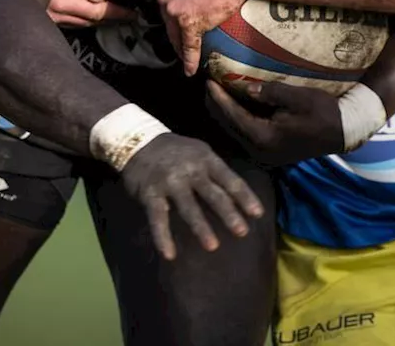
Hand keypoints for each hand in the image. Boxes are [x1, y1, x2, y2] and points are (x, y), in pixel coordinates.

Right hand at [48, 0, 135, 27]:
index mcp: (63, 2)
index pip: (99, 12)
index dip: (118, 13)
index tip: (132, 14)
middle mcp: (57, 16)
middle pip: (92, 22)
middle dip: (112, 19)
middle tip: (129, 16)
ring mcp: (50, 20)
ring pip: (81, 24)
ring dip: (99, 21)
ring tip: (114, 16)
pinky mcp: (45, 20)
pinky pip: (70, 23)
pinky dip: (84, 19)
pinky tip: (90, 14)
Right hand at [120, 133, 264, 260]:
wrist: (137, 140)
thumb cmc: (175, 151)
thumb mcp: (199, 152)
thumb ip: (214, 172)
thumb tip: (236, 197)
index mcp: (206, 159)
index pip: (230, 179)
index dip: (245, 197)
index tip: (257, 214)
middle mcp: (190, 170)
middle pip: (213, 194)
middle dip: (228, 213)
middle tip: (242, 231)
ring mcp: (170, 182)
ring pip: (188, 207)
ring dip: (201, 227)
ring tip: (213, 246)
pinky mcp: (150, 193)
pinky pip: (158, 218)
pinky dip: (163, 237)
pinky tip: (169, 254)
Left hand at [158, 0, 250, 74]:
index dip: (171, 9)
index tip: (175, 16)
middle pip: (166, 17)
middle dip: (172, 28)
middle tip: (179, 37)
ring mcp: (175, 10)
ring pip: (174, 33)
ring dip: (178, 46)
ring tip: (183, 56)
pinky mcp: (190, 23)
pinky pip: (188, 45)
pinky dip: (189, 59)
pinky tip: (190, 69)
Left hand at [206, 80, 343, 165]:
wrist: (344, 132)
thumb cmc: (324, 112)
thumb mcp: (298, 97)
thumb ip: (270, 92)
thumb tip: (246, 88)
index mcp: (265, 137)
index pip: (234, 115)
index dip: (219, 98)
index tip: (208, 82)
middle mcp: (261, 150)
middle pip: (230, 127)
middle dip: (216, 106)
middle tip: (207, 86)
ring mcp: (265, 155)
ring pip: (235, 133)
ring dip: (224, 114)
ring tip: (215, 95)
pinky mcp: (270, 153)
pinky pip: (245, 136)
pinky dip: (236, 121)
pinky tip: (232, 108)